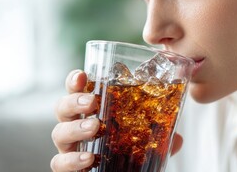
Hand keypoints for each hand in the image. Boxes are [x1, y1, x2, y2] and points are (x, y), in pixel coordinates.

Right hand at [50, 70, 183, 171]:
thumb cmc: (127, 157)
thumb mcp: (146, 142)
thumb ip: (160, 136)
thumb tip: (178, 139)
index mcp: (93, 113)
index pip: (78, 91)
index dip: (76, 81)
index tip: (83, 73)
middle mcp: (77, 128)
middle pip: (62, 108)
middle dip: (74, 101)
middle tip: (92, 102)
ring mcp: (70, 148)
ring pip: (58, 133)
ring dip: (75, 128)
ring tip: (94, 127)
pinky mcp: (68, 167)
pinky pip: (60, 163)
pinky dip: (72, 159)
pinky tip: (88, 157)